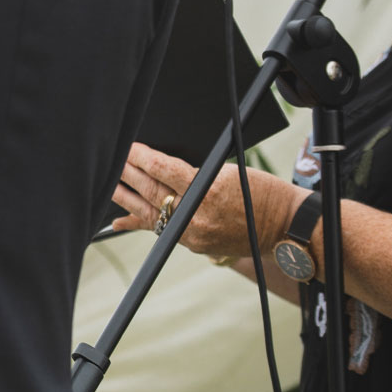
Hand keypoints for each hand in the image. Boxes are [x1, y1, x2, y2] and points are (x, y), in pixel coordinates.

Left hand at [111, 141, 305, 261]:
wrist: (285, 227)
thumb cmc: (262, 192)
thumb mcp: (228, 171)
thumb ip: (193, 172)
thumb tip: (159, 166)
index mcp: (207, 190)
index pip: (164, 170)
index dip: (142, 157)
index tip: (128, 147)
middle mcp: (197, 215)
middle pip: (153, 191)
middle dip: (128, 173)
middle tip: (110, 160)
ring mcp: (193, 234)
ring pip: (150, 212)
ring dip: (125, 197)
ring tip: (106, 183)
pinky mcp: (193, 244)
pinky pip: (160, 231)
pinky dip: (139, 224)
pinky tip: (116, 223)